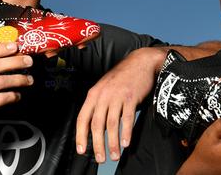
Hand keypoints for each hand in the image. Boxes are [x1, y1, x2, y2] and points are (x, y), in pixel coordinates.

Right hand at [0, 43, 34, 143]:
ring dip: (18, 79)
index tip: (15, 46)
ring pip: (0, 81)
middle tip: (28, 61)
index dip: (0, 48)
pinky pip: (1, 98)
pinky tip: (17, 96)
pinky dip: (13, 96)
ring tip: (29, 79)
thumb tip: (2, 57)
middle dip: (15, 61)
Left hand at [75, 46, 166, 162]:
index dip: (80, 136)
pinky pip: (127, 118)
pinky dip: (126, 132)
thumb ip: (99, 106)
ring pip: (112, 124)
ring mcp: (117, 96)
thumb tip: (97, 129)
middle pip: (97, 124)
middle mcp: (103, 95)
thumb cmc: (123, 77)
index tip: (82, 150)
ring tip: (114, 155)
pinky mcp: (131, 97)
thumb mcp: (105, 89)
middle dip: (97, 144)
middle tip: (100, 158)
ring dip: (113, 142)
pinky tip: (126, 143)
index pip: (82, 118)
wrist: (140, 62)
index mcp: (93, 94)